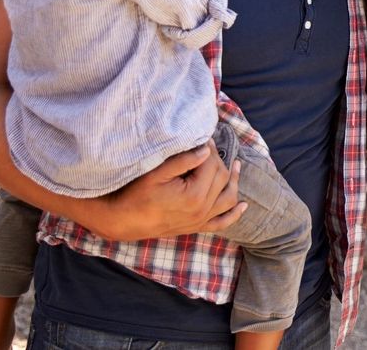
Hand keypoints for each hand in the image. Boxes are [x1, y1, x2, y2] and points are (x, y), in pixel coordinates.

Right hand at [89, 140, 245, 239]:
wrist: (122, 221)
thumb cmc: (136, 193)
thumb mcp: (156, 172)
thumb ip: (183, 160)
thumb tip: (206, 150)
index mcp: (194, 195)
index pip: (212, 165)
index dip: (210, 148)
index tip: (205, 138)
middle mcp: (201, 210)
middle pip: (221, 178)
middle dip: (219, 160)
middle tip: (209, 147)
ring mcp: (200, 221)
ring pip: (228, 199)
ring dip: (234, 181)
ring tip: (237, 165)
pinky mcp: (196, 228)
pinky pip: (222, 223)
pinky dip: (234, 214)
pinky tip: (243, 206)